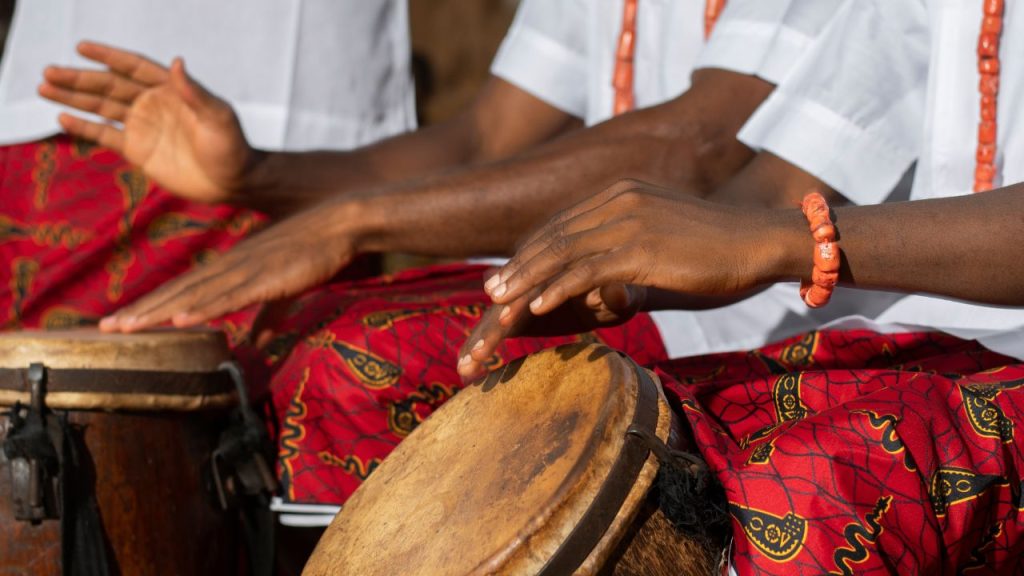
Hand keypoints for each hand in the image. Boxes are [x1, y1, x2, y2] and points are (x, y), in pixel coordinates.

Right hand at [38, 41, 257, 203]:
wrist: (233, 183)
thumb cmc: (232, 147)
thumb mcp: (218, 117)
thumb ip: (195, 93)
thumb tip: (177, 62)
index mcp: (171, 90)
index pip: (133, 67)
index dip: (108, 56)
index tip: (82, 46)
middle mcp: (153, 104)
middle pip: (109, 85)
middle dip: (79, 78)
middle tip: (49, 71)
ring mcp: (144, 126)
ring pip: (102, 107)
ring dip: (74, 98)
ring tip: (43, 87)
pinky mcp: (138, 150)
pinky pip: (106, 135)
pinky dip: (85, 127)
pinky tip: (62, 117)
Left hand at [98, 203, 360, 332]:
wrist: (340, 223)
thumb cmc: (313, 252)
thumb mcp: (284, 289)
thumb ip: (268, 317)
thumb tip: (256, 344)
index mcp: (231, 267)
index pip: (183, 291)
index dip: (151, 306)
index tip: (121, 324)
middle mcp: (229, 266)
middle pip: (178, 292)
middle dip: (141, 311)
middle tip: (106, 330)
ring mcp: (246, 270)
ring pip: (195, 295)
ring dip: (159, 311)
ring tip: (127, 327)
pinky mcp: (267, 277)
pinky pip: (230, 296)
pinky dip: (204, 307)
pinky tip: (181, 318)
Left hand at [458, 179, 802, 375]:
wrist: (761, 242)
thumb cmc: (717, 249)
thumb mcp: (663, 238)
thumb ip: (628, 251)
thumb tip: (603, 284)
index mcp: (621, 193)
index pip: (562, 224)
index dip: (530, 253)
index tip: (508, 277)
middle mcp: (620, 199)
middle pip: (554, 236)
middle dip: (518, 268)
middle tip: (490, 294)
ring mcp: (630, 220)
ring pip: (563, 252)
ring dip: (526, 281)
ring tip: (501, 305)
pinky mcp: (643, 247)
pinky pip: (588, 269)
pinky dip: (558, 288)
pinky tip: (538, 306)